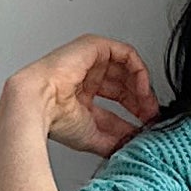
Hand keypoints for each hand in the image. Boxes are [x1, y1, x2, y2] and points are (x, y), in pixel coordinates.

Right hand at [6, 35, 160, 158]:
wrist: (39, 103)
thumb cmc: (55, 118)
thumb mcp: (94, 135)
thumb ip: (116, 140)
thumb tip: (134, 143)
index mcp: (81, 95)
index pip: (116, 102)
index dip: (135, 113)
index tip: (147, 125)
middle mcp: (85, 76)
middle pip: (124, 85)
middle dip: (141, 101)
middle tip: (151, 116)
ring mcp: (89, 60)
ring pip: (126, 69)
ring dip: (142, 87)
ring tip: (148, 104)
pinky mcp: (93, 46)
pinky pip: (125, 53)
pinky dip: (139, 70)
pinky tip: (142, 88)